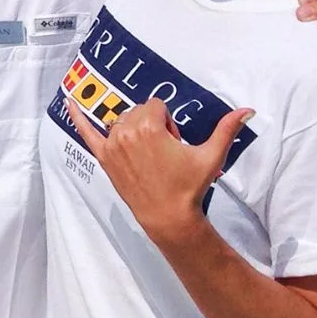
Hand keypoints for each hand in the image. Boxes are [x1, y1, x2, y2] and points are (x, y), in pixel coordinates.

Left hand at [65, 95, 250, 254]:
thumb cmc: (189, 186)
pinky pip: (86, 132)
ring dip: (133, 129)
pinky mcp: (103, 157)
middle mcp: (125, 131)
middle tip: (164, 152)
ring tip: (148, 155)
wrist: (168, 216)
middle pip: (139, 112)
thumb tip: (248, 110)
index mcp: (148, 126)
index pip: (156, 106)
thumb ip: (227, 129)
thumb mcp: (210, 155)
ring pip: (122, 120)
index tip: (174, 142)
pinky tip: (68, 101)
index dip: (168, 123)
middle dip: (152, 125)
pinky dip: (77, 116)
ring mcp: (111, 145)